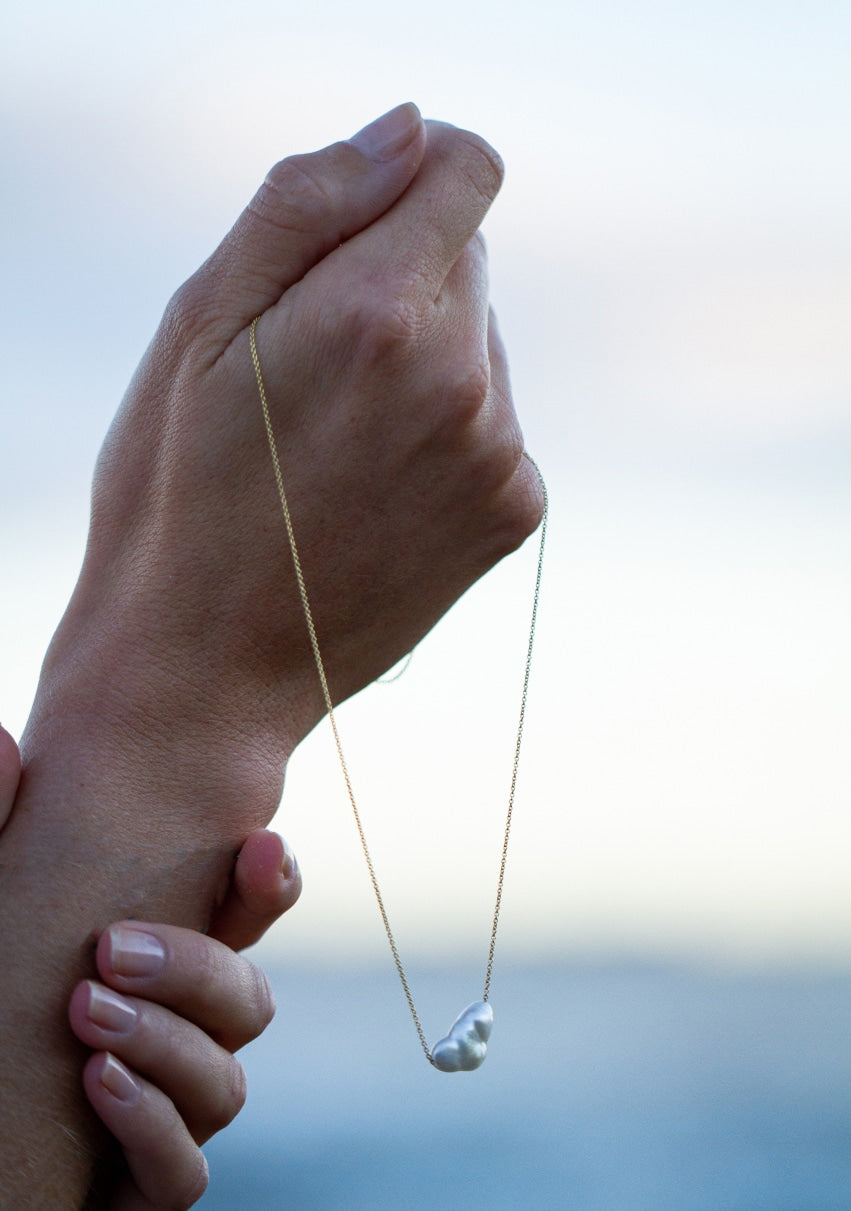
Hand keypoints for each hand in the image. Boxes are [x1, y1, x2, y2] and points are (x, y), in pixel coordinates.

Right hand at [47, 102, 542, 820]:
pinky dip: (448, 435)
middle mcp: (463, 380)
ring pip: (483, 346)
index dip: (419, 177)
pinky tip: (375, 491)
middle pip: (469, 263)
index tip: (368, 224)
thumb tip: (412, 132)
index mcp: (377, 314)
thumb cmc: (177, 494)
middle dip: (400, 287)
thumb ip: (306, 202)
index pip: (468, 169)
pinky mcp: (515, 512)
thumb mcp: (198, 326)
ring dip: (424, 367)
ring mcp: (499, 454)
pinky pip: (496, 423)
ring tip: (335, 446)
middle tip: (311, 374)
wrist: (207, 668)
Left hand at [68, 855, 297, 1210]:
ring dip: (169, 1043)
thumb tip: (4, 745)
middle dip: (201, 969)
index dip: (269, 885)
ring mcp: (162, 1116)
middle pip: (249, 999)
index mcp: (151, 967)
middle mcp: (172, 1037)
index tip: (258, 845)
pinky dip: (153, 1126)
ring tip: (87, 1017)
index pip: (241, 919)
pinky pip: (186, 1171)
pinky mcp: (140, 1189)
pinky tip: (96, 1085)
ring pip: (227, 1081)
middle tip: (114, 949)